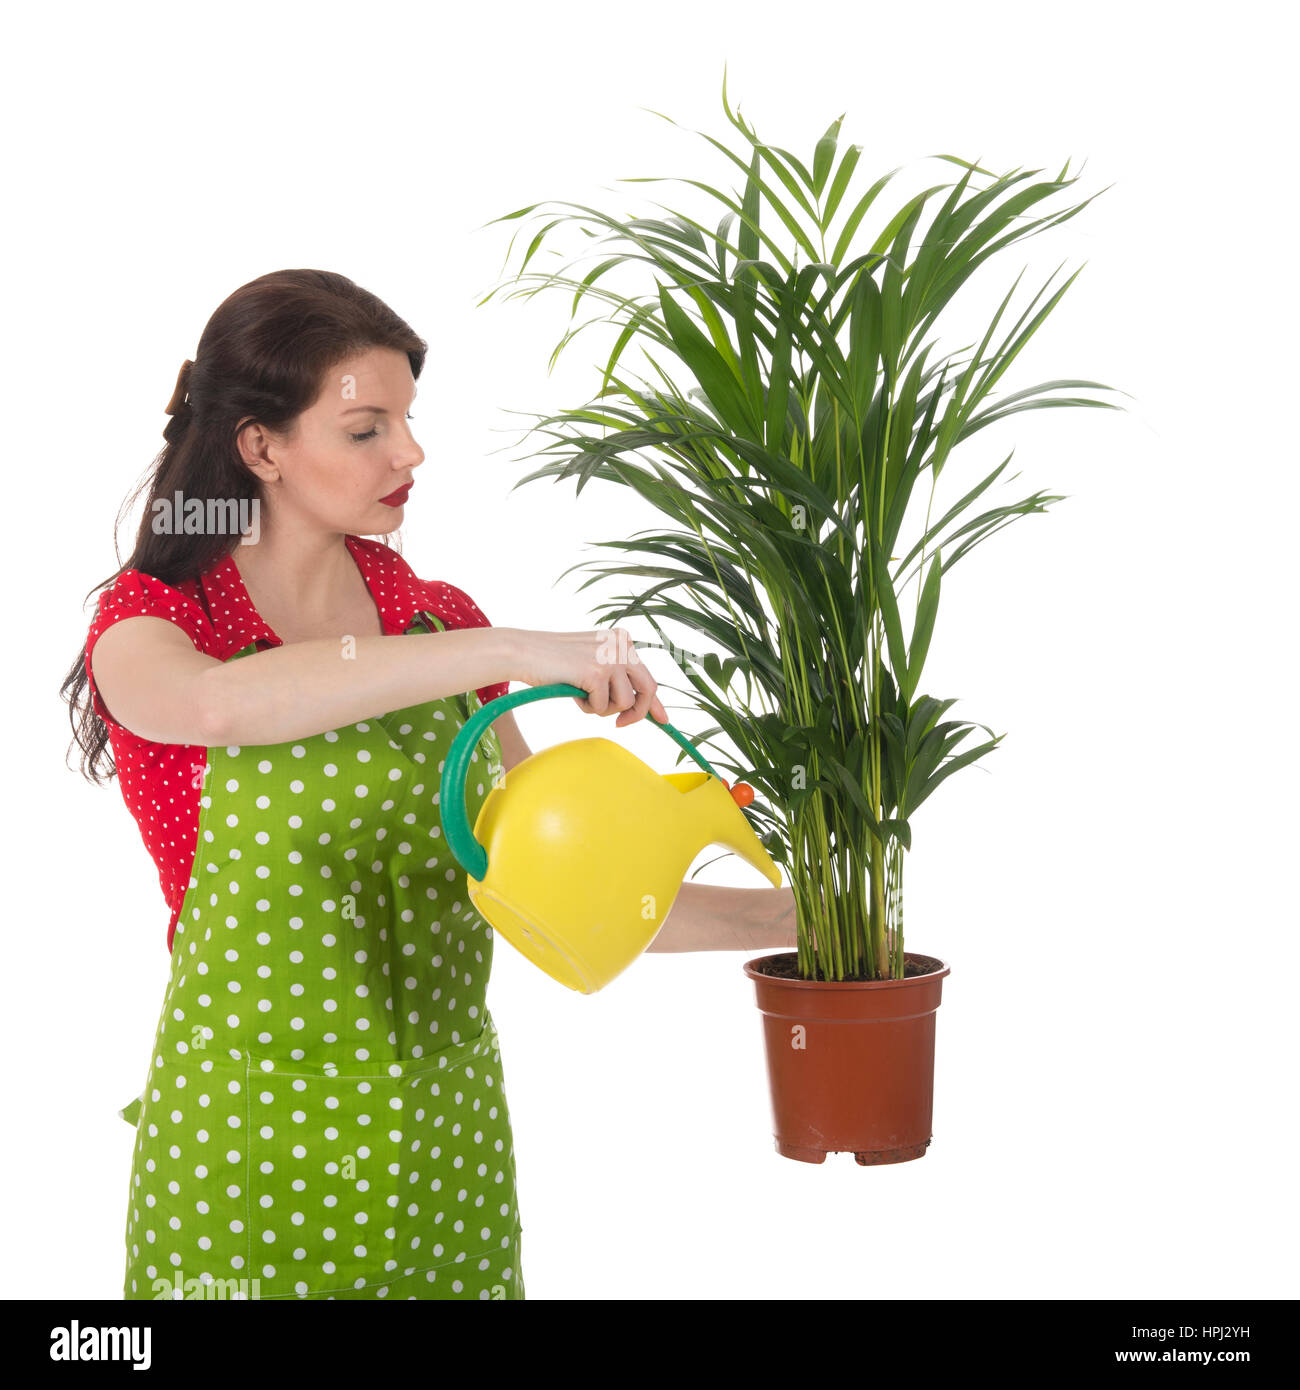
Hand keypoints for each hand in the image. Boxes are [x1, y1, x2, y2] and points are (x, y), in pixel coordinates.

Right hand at [514, 627, 667, 725]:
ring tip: (583, 696)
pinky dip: (587, 707)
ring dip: (603, 709)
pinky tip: (573, 693)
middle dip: (637, 713)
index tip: (664, 720)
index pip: (646, 675)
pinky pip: (603, 707)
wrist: (525, 652)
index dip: (655, 702)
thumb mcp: (593, 663)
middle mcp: (622, 645)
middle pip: (648, 689)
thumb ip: (616, 678)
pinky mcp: (598, 672)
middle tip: (620, 725)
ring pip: (625, 703)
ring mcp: (611, 657)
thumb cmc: (555, 662)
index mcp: (622, 639)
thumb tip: (641, 707)